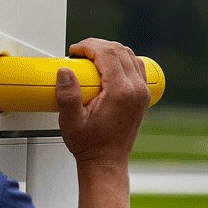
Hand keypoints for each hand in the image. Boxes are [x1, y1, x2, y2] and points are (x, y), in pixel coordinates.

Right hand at [56, 38, 149, 166]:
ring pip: (129, 55)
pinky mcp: (142, 95)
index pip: (108, 54)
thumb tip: (65, 71)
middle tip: (79, 52)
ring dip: (109, 51)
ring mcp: (142, 92)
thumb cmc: (90, 145)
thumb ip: (67, 96)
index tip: (74, 51)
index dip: (88, 46)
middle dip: (97, 45)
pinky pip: (135, 66)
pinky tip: (106, 66)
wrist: (106, 162)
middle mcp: (136, 90)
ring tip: (90, 57)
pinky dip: (121, 60)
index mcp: (121, 93)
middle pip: (119, 51)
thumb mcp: (70, 122)